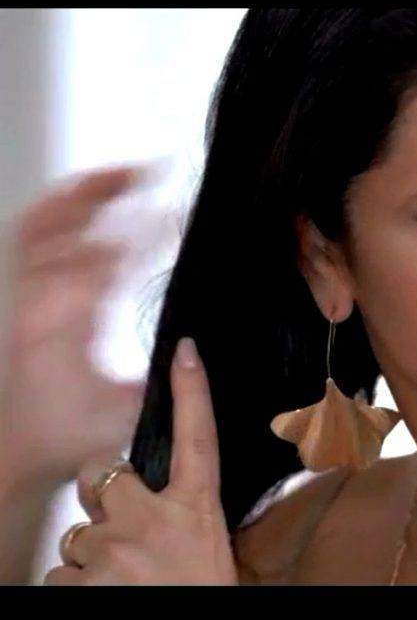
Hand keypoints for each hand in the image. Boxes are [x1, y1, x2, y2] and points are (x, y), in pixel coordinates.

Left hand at [0, 166, 148, 490]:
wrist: (16, 448)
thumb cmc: (66, 435)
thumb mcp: (125, 415)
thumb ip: (164, 381)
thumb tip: (196, 345)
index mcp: (64, 328)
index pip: (103, 263)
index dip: (141, 235)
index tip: (175, 218)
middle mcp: (37, 304)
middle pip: (62, 226)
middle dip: (106, 190)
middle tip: (150, 171)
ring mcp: (24, 297)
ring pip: (42, 224)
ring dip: (81, 193)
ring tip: (121, 172)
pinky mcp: (22, 297)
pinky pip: (31, 239)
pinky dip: (57, 211)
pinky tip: (87, 202)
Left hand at [43, 337, 237, 584]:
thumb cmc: (201, 594)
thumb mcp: (205, 552)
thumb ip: (176, 520)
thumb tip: (134, 502)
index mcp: (198, 510)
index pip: (198, 438)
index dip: (192, 391)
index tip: (185, 350)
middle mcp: (155, 519)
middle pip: (100, 475)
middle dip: (98, 495)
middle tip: (117, 530)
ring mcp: (115, 550)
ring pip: (75, 536)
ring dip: (89, 559)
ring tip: (123, 586)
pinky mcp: (82, 581)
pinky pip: (59, 574)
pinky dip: (75, 589)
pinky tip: (106, 600)